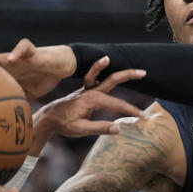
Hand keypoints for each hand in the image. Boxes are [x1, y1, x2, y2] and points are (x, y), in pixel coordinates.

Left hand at [0, 39, 75, 98]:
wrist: (63, 65)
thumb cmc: (43, 78)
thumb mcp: (29, 93)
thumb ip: (17, 102)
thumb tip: (9, 122)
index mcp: (9, 73)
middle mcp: (11, 64)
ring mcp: (20, 57)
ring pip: (2, 54)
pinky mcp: (33, 52)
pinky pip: (24, 47)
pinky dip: (17, 52)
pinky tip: (11, 59)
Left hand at [29, 56, 145, 155]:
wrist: (48, 118)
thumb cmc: (64, 124)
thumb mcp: (81, 129)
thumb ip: (100, 128)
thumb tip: (119, 128)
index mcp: (91, 100)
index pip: (117, 104)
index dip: (130, 110)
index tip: (142, 116)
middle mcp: (90, 91)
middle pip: (113, 80)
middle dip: (129, 76)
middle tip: (144, 72)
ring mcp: (87, 89)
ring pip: (105, 76)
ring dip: (116, 68)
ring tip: (124, 62)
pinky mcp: (84, 90)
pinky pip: (94, 77)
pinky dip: (99, 69)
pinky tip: (106, 62)